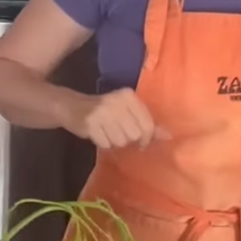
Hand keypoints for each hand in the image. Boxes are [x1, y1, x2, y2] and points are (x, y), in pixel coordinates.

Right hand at [56, 87, 170, 149]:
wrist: (71, 106)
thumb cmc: (104, 111)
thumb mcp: (127, 112)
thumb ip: (147, 123)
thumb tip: (169, 136)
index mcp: (129, 96)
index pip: (147, 124)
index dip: (147, 137)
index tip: (141, 142)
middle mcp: (117, 102)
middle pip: (134, 135)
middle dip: (128, 139)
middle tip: (118, 133)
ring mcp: (102, 112)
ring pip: (121, 141)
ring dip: (115, 142)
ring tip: (108, 133)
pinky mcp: (90, 124)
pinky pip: (106, 144)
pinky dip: (104, 143)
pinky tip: (99, 135)